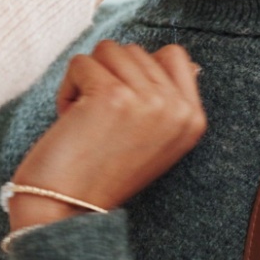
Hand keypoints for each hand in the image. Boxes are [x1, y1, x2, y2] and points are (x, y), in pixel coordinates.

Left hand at [7, 41, 205, 230]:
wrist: (68, 210)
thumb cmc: (99, 169)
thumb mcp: (151, 136)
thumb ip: (164, 96)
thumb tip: (169, 53)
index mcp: (193, 119)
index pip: (174, 55)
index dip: (137, 68)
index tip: (121, 104)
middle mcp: (178, 109)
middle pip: (133, 50)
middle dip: (106, 77)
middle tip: (100, 121)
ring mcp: (149, 101)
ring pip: (107, 50)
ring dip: (85, 80)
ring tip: (86, 119)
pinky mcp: (113, 96)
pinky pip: (80, 62)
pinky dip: (66, 88)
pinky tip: (70, 122)